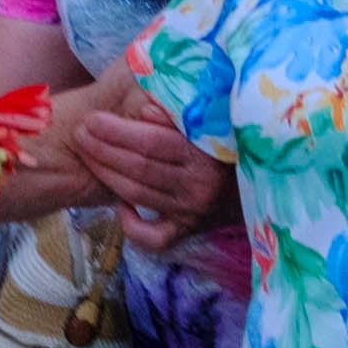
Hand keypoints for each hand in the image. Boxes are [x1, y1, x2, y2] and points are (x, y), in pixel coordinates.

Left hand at [70, 91, 227, 253]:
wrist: (267, 175)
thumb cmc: (231, 139)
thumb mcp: (211, 120)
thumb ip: (178, 113)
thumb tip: (144, 110)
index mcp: (205, 155)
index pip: (151, 143)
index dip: (116, 131)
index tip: (91, 118)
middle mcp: (199, 187)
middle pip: (139, 168)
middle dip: (103, 149)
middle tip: (79, 133)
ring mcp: (193, 212)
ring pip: (139, 195)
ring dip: (106, 175)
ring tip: (86, 154)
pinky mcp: (190, 230)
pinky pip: (156, 237)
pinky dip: (133, 226)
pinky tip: (118, 206)